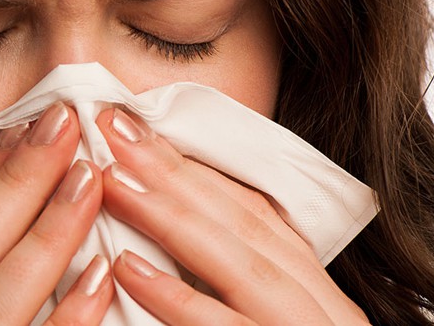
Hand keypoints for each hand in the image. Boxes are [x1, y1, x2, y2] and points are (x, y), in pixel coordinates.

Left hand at [96, 108, 368, 324]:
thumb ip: (238, 277)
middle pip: (242, 224)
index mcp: (313, 287)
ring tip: (114, 178)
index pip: (254, 213)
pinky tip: (128, 269)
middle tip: (114, 127)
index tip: (141, 130)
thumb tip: (174, 239)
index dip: (195, 167)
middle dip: (176, 171)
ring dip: (173, 217)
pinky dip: (177, 299)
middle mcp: (318, 304)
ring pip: (239, 264)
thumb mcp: (279, 312)